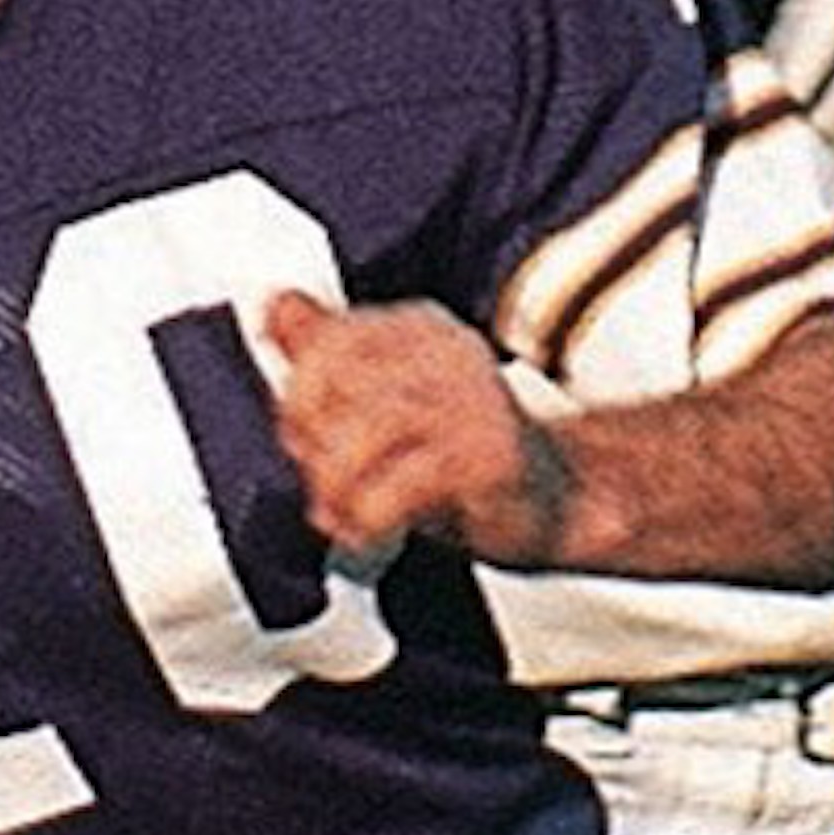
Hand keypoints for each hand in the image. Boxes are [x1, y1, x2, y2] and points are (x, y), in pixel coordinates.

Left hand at [258, 289, 570, 560]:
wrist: (557, 496)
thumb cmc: (462, 451)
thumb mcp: (386, 396)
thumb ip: (329, 353)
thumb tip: (275, 304)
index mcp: (416, 330)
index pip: (325, 346)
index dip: (296, 403)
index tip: (303, 441)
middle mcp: (444, 354)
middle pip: (333, 393)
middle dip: (311, 452)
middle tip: (325, 486)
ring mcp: (470, 402)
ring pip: (356, 440)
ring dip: (335, 492)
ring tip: (344, 515)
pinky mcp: (486, 457)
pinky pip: (396, 489)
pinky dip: (368, 520)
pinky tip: (373, 530)